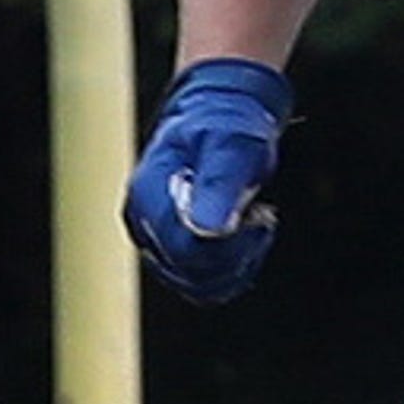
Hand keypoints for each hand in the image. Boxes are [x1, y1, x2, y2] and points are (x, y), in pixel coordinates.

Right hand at [123, 58, 291, 304]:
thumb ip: (219, 183)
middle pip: (192, 271)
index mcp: (148, 195)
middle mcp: (144, 223)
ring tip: (254, 222)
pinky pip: (204, 282)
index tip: (258, 215)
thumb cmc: (227, 125)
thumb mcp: (231, 144)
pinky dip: (233, 268)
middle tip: (260, 215)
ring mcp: (156, 239)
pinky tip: (248, 237)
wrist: (222, 119)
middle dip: (237, 251)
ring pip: (199, 284)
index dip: (229, 243)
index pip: (186, 248)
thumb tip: (208, 229)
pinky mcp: (173, 250)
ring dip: (237, 261)